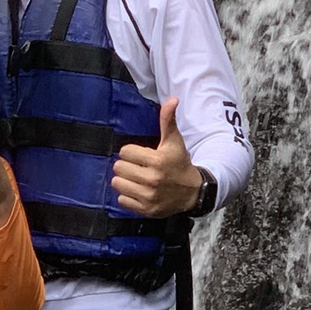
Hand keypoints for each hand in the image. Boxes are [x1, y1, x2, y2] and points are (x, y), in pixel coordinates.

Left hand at [112, 98, 202, 217]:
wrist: (192, 192)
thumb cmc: (179, 163)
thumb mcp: (174, 141)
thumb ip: (168, 120)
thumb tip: (172, 99)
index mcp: (157, 160)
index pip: (125, 151)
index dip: (131, 152)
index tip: (141, 155)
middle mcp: (152, 179)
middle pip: (118, 167)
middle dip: (126, 165)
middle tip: (137, 167)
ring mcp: (148, 196)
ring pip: (117, 183)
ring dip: (124, 180)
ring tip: (135, 178)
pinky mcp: (146, 209)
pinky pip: (122, 200)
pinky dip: (127, 195)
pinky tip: (138, 191)